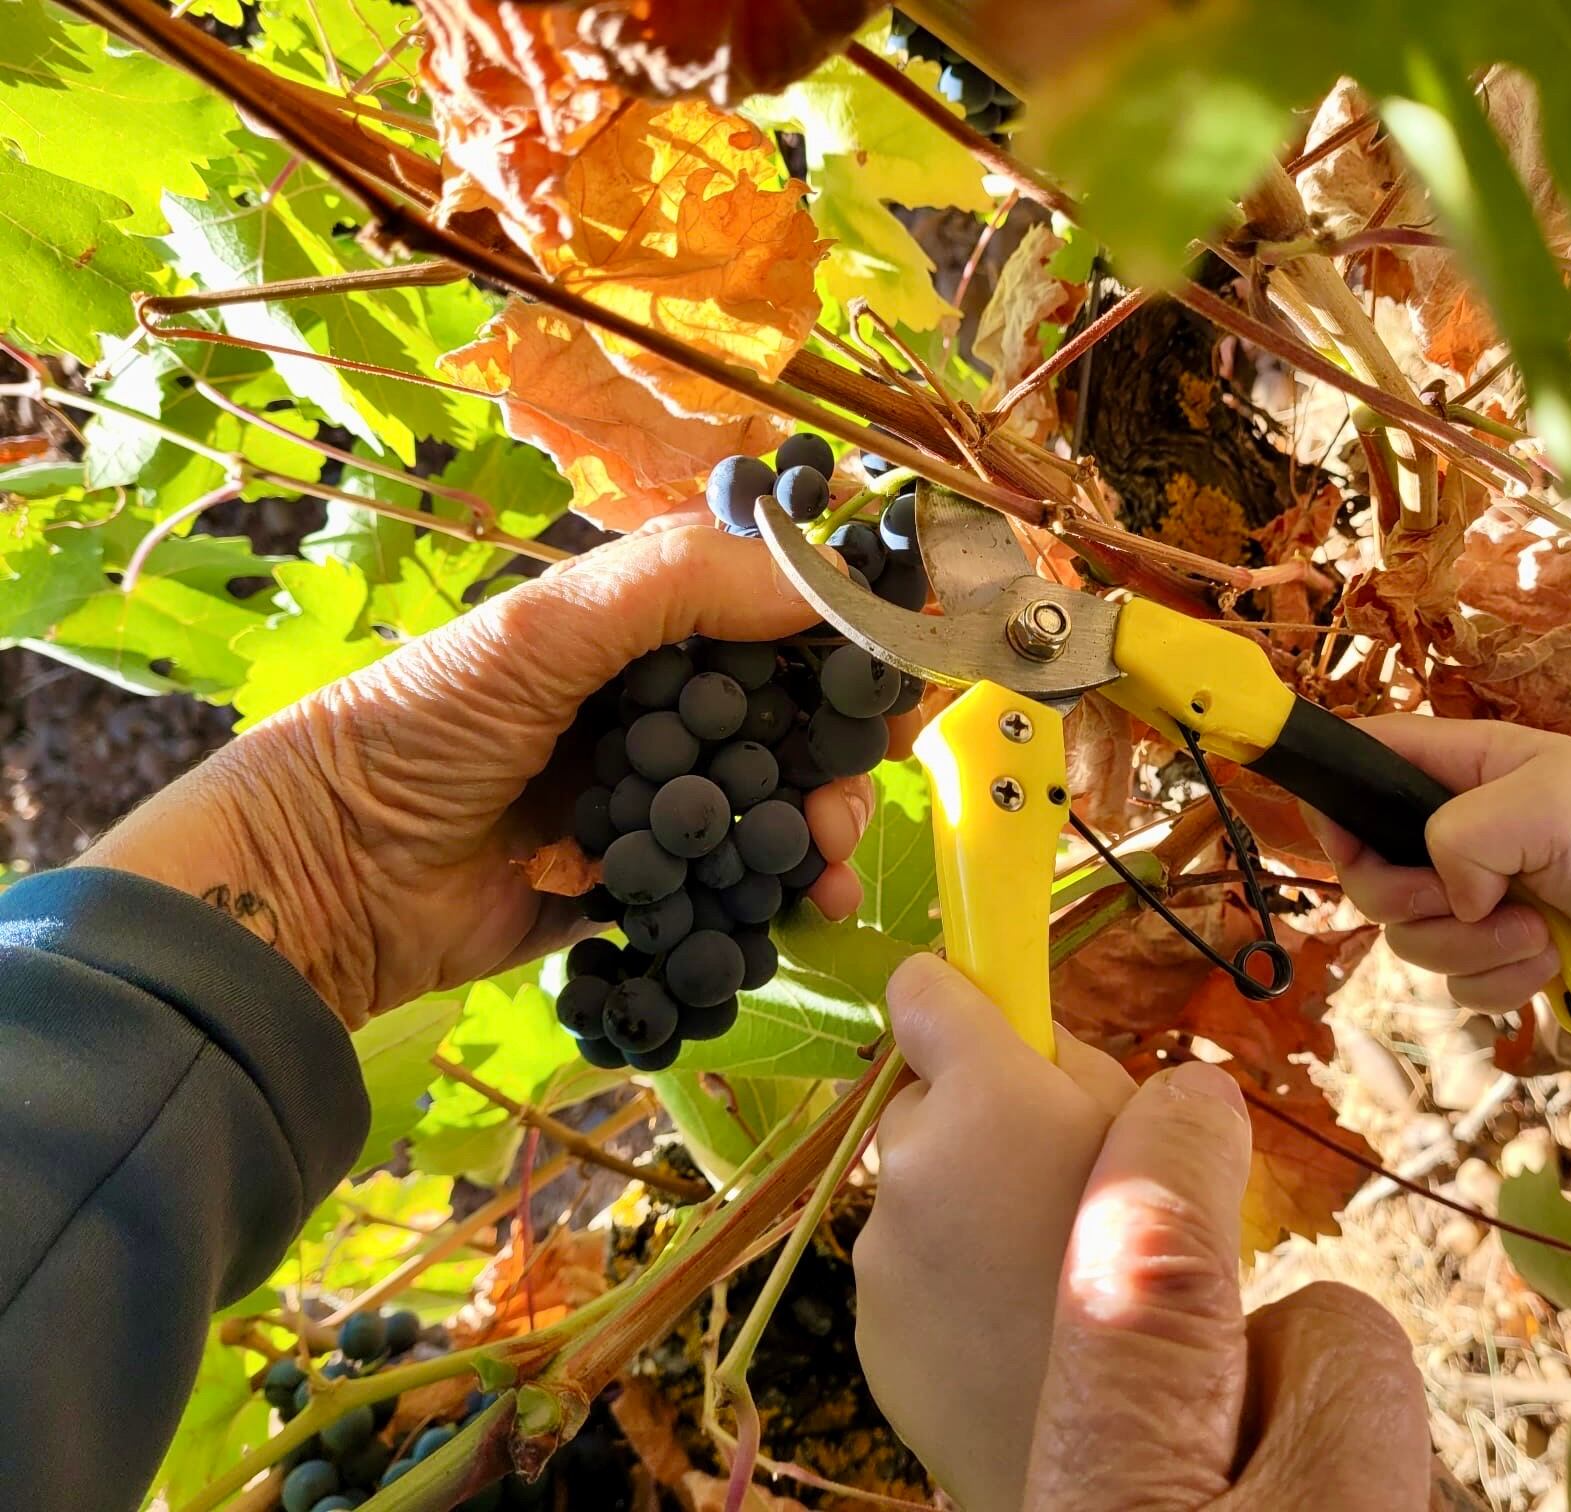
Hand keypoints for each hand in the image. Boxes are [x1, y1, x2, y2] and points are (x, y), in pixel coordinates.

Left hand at [83, 523, 897, 1025]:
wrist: (329, 880)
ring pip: (767, 808)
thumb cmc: (426, 728)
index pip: (760, 619)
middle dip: (836, 754)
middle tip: (855, 790)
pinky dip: (776, 899)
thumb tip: (825, 574)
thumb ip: (680, 585)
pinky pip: (729, 887)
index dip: (832, 638)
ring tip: (828, 861)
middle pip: (782, 724)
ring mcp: (647, 805)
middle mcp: (650, 713)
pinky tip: (809, 910)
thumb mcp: (548, 629)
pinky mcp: (638, 889)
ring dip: (817, 829)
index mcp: (632, 634)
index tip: (897, 665)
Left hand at [855, 955, 1430, 1511]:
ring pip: (917, 1192)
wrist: (1121, 1468)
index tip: (984, 1014)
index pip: (921, 991)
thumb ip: (1097, 1076)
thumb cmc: (1168, 1288)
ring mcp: (878, 1254)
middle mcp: (911, 1163)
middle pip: (922, 1100)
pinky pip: (909, 1271)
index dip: (955, 998)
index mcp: (984, 1098)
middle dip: (974, 1120)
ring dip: (962, 1206)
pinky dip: (947, 1282)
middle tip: (1051, 1175)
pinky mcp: (871, 1330)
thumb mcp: (1169, 1144)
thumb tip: (1047, 1055)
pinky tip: (1011, 1326)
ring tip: (1043, 1268)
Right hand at [1313, 716, 1570, 1023]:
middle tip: (1467, 904)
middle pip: (1373, 878)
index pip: (1363, 765)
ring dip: (1473, 951)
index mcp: (1460, 772)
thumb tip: (1449, 896)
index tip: (1350, 845)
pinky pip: (1462, 986)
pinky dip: (1503, 984)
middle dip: (1413, 904)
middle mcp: (1459, 834)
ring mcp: (1483, 900)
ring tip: (1539, 935)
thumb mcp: (1539, 801)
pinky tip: (1554, 962)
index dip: (1336, 803)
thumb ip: (1458, 834)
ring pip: (1415, 940)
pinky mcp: (1510, 957)